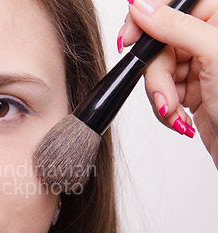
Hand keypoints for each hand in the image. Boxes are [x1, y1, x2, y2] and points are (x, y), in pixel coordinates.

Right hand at [117, 0, 217, 167]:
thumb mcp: (212, 55)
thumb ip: (175, 27)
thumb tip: (141, 6)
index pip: (171, 6)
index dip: (145, 21)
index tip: (129, 39)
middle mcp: (206, 39)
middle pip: (157, 44)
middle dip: (156, 75)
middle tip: (163, 94)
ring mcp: (197, 65)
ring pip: (155, 71)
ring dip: (160, 95)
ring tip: (174, 111)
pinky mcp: (189, 89)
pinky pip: (159, 91)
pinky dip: (164, 107)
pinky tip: (179, 117)